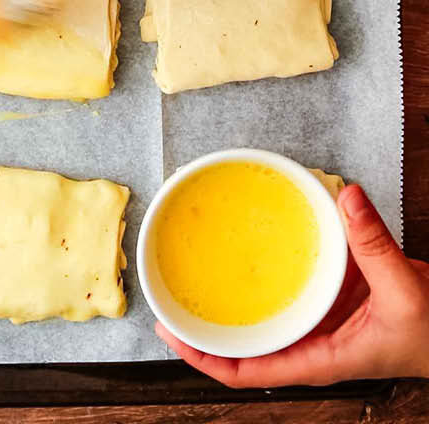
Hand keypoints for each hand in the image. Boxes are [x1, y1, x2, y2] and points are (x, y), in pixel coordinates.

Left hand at [157, 185, 428, 386]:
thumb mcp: (405, 290)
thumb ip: (375, 244)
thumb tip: (348, 197)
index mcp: (318, 362)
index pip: (244, 373)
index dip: (202, 358)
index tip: (169, 335)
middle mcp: (309, 347)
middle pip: (241, 348)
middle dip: (202, 330)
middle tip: (166, 299)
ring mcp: (317, 328)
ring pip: (261, 323)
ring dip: (229, 305)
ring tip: (193, 275)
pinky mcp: (329, 306)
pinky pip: (288, 297)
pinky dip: (266, 281)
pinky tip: (249, 254)